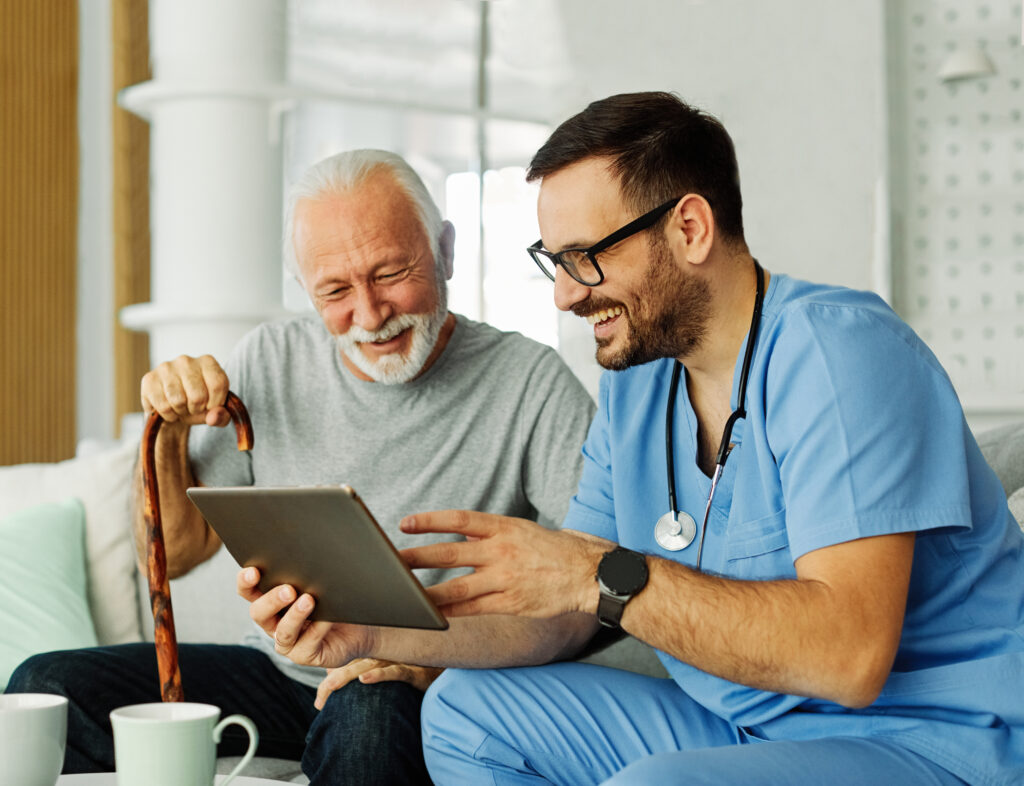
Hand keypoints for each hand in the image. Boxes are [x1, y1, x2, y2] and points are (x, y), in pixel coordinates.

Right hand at [140, 354, 231, 426]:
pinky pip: (163, 406)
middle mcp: (186, 360)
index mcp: (207, 362)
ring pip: (178, 401)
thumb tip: (213, 417)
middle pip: (198, 396)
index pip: (218, 384)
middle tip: (192, 407)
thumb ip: (222, 416)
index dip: (215, 403)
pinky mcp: (149, 379)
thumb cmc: (198, 405)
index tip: (210, 406)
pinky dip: (168, 415)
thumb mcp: (216, 412)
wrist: (173, 408)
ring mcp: (166, 368)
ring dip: (181, 412)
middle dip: (196, 409)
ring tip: (181, 407)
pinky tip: (169, 409)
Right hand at [237, 567, 374, 668]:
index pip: (249, 591)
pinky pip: (307, 643)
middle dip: (271, 600)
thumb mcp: (320, 582)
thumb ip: (309, 571)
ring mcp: (289, 641)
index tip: (252, 571)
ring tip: (309, 600)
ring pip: (283, 632)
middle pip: (259, 613)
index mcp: (272, 601)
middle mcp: (275, 622)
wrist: (360, 629)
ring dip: (294, 616)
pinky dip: (318, 629)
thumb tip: (310, 546)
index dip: (246, 583)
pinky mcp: (305, 655)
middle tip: (289, 589)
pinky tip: (328, 618)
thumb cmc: (336, 600)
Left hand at [315, 660, 443, 709]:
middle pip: (351, 666)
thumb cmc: (413, 670)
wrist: (445, 670)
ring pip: (368, 666)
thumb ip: (359, 669)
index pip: (345, 665)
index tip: (320, 703)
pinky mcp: (413, 671)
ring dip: (348, 677)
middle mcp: (383, 655)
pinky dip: (379, 674)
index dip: (329, 682)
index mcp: (374, 655)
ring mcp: (398, 661)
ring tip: (330, 688)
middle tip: (320, 703)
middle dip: (332, 685)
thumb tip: (332, 675)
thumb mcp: (385, 671)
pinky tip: (364, 679)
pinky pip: (395, 672)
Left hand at [399, 511, 613, 617]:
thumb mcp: (526, 531)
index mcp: (506, 528)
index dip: (430, 521)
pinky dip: (452, 615)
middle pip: (449, 555)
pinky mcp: (512, 605)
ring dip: (427, 593)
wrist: (593, 574)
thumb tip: (464, 536)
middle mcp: (502, 551)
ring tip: (403, 597)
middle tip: (390, 564)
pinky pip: (475, 611)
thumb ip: (494, 534)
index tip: (406, 523)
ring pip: (456, 588)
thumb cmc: (561, 551)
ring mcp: (506, 580)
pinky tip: (434, 618)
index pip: (459, 520)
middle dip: (416, 560)